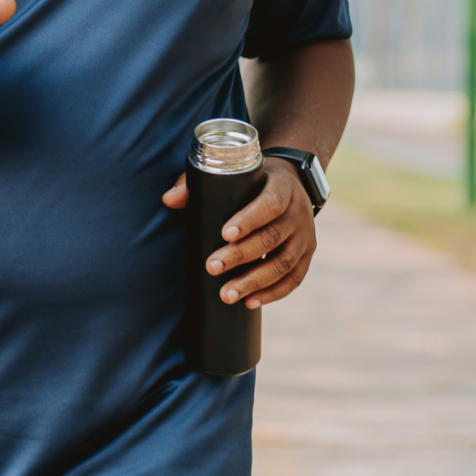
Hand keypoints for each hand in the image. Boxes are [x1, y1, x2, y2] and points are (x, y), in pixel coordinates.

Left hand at [161, 158, 316, 308]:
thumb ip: (198, 183)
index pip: (270, 204)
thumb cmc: (251, 180)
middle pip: (273, 237)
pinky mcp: (307, 255)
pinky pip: (294, 279)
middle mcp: (298, 212)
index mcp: (282, 187)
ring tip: (227, 294)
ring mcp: (306, 236)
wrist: (292, 183)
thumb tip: (169, 200)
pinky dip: (273, 293)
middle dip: (241, 255)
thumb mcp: (232, 174)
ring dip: (255, 282)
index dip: (249, 219)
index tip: (224, 234)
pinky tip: (251, 302)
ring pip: (284, 263)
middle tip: (212, 267)